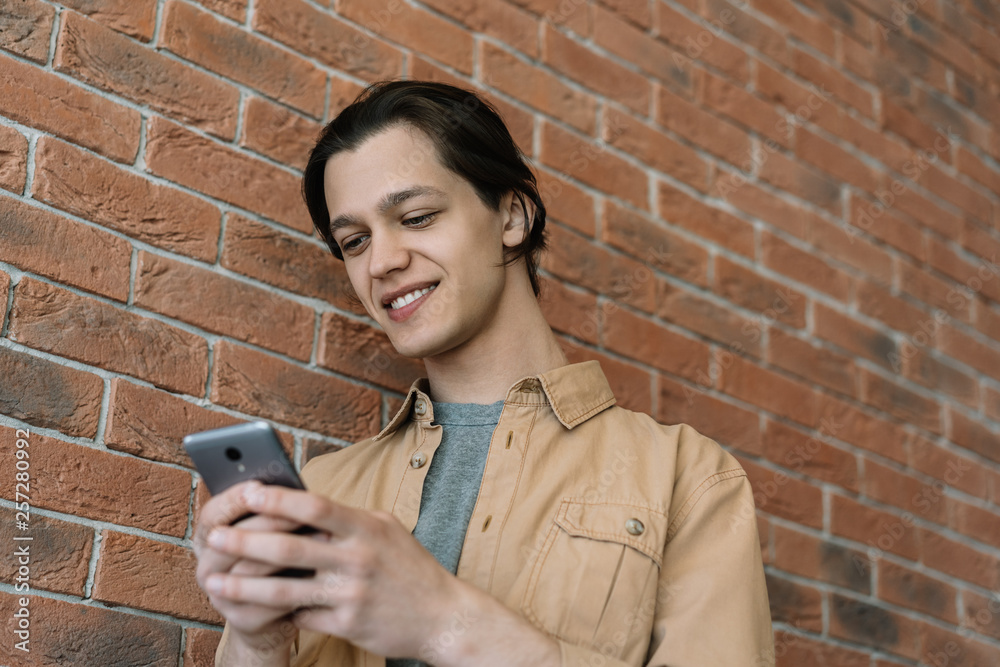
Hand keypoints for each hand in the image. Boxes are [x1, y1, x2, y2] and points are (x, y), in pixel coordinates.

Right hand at [193, 482, 309, 653]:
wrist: (275, 612)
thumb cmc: (281, 558)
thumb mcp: (273, 530)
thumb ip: (274, 511)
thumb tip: (292, 486)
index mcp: (208, 537)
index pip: (212, 514)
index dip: (234, 499)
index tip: (258, 484)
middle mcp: (207, 566)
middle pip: (231, 540)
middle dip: (269, 522)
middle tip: (300, 512)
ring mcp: (220, 596)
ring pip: (250, 570)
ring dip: (287, 553)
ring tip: (322, 537)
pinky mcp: (241, 620)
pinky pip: (267, 602)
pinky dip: (294, 586)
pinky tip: (318, 574)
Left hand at [201, 482, 463, 659]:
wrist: (443, 616)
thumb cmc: (410, 568)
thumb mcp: (386, 531)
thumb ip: (347, 520)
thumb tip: (300, 504)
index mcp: (366, 527)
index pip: (314, 505)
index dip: (277, 498)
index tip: (246, 492)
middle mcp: (358, 557)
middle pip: (289, 546)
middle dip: (244, 541)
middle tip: (213, 537)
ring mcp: (352, 593)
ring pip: (284, 589)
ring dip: (243, 586)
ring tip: (214, 583)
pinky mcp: (348, 624)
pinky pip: (301, 617)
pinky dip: (277, 612)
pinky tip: (254, 609)